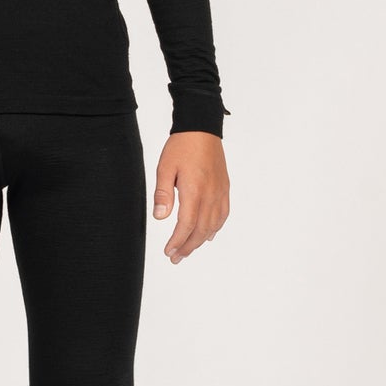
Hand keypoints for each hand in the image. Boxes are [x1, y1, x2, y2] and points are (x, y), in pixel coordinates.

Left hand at [153, 132, 229, 263]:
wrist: (202, 128)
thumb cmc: (181, 146)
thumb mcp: (165, 167)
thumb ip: (163, 193)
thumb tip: (160, 217)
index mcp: (194, 190)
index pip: (186, 225)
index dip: (177, 241)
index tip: (168, 251)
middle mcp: (210, 194)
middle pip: (200, 230)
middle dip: (188, 247)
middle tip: (176, 258)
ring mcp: (220, 192)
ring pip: (213, 225)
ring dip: (200, 241)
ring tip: (188, 250)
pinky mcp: (224, 188)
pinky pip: (223, 214)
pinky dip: (215, 228)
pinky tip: (208, 234)